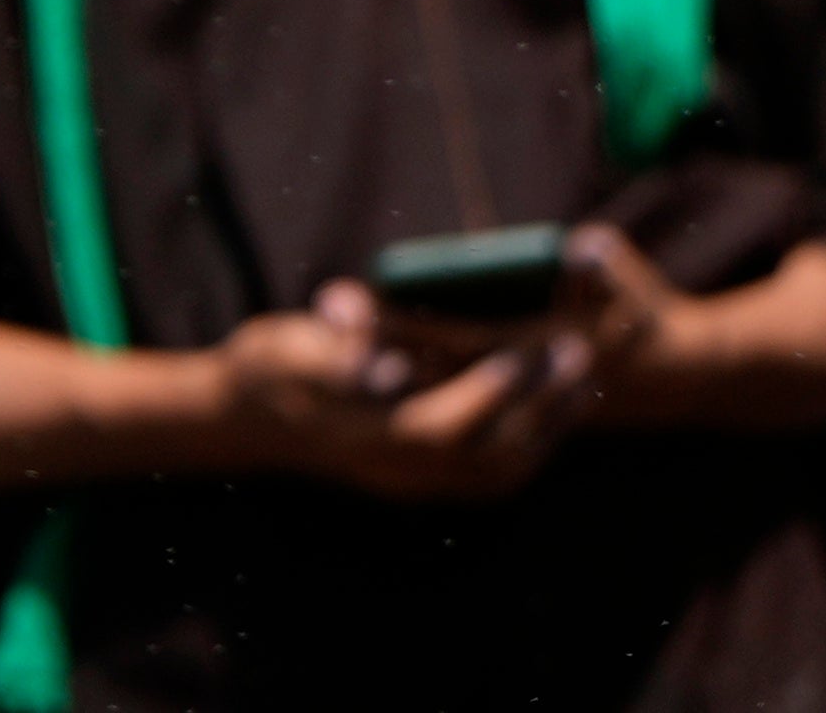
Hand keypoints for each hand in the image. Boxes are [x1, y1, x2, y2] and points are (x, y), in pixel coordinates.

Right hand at [196, 286, 592, 500]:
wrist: (245, 414)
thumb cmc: (266, 368)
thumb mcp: (287, 348)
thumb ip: (331, 349)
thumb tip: (368, 345)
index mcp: (364, 439)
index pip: (440, 427)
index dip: (487, 394)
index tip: (526, 351)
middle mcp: (396, 470)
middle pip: (484, 455)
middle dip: (536, 406)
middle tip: (576, 354)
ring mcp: (412, 479)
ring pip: (496, 471)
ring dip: (544, 427)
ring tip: (580, 379)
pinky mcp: (423, 473)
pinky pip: (490, 472)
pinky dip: (529, 440)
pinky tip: (550, 404)